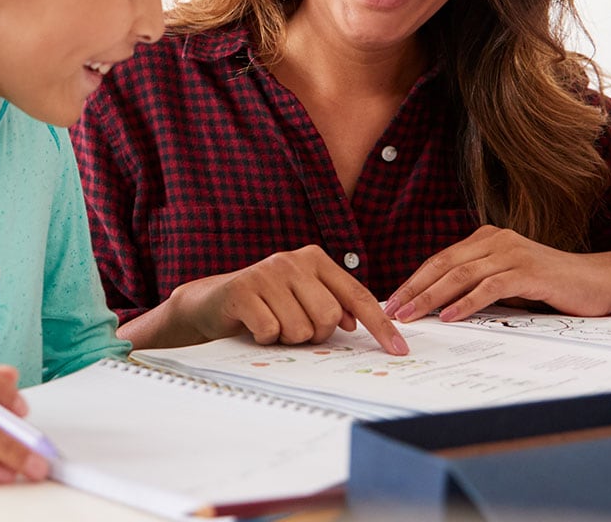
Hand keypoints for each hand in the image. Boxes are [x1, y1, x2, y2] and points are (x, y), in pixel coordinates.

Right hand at [168, 245, 407, 354]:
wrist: (211, 302)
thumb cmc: (265, 303)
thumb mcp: (301, 298)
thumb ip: (331, 304)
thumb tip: (354, 323)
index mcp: (315, 259)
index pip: (358, 295)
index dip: (380, 326)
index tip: (399, 350)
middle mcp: (293, 260)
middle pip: (329, 317)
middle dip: (314, 334)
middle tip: (293, 328)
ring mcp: (267, 273)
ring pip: (300, 329)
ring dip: (286, 338)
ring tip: (272, 324)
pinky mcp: (243, 290)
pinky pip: (271, 331)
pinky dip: (264, 339)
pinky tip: (253, 326)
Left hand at [384, 225, 610, 322]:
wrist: (597, 282)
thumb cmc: (549, 285)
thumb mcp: (506, 281)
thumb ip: (477, 284)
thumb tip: (438, 305)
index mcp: (486, 239)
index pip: (440, 260)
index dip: (414, 280)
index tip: (393, 301)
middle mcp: (496, 240)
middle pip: (444, 264)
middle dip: (415, 289)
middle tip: (393, 310)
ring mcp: (512, 252)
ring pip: (461, 274)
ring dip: (432, 297)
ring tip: (413, 315)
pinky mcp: (528, 271)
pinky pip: (490, 287)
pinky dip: (466, 302)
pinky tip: (449, 316)